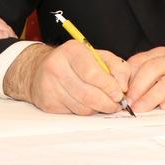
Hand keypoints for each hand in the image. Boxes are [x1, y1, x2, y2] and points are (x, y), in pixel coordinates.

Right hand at [3, 40, 129, 114]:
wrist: (41, 68)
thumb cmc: (75, 62)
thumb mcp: (99, 57)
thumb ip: (118, 68)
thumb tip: (123, 87)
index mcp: (72, 51)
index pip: (92, 73)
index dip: (108, 87)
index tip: (119, 94)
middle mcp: (57, 66)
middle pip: (88, 94)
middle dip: (107, 103)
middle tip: (116, 105)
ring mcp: (49, 85)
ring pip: (82, 107)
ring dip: (97, 109)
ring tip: (101, 102)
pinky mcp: (47, 101)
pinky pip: (73, 114)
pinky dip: (84, 111)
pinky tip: (85, 103)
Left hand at [125, 44, 164, 111]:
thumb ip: (153, 73)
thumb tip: (129, 90)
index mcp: (164, 54)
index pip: (140, 61)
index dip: (127, 76)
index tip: (118, 90)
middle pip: (151, 69)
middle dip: (137, 86)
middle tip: (128, 102)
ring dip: (151, 95)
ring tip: (141, 108)